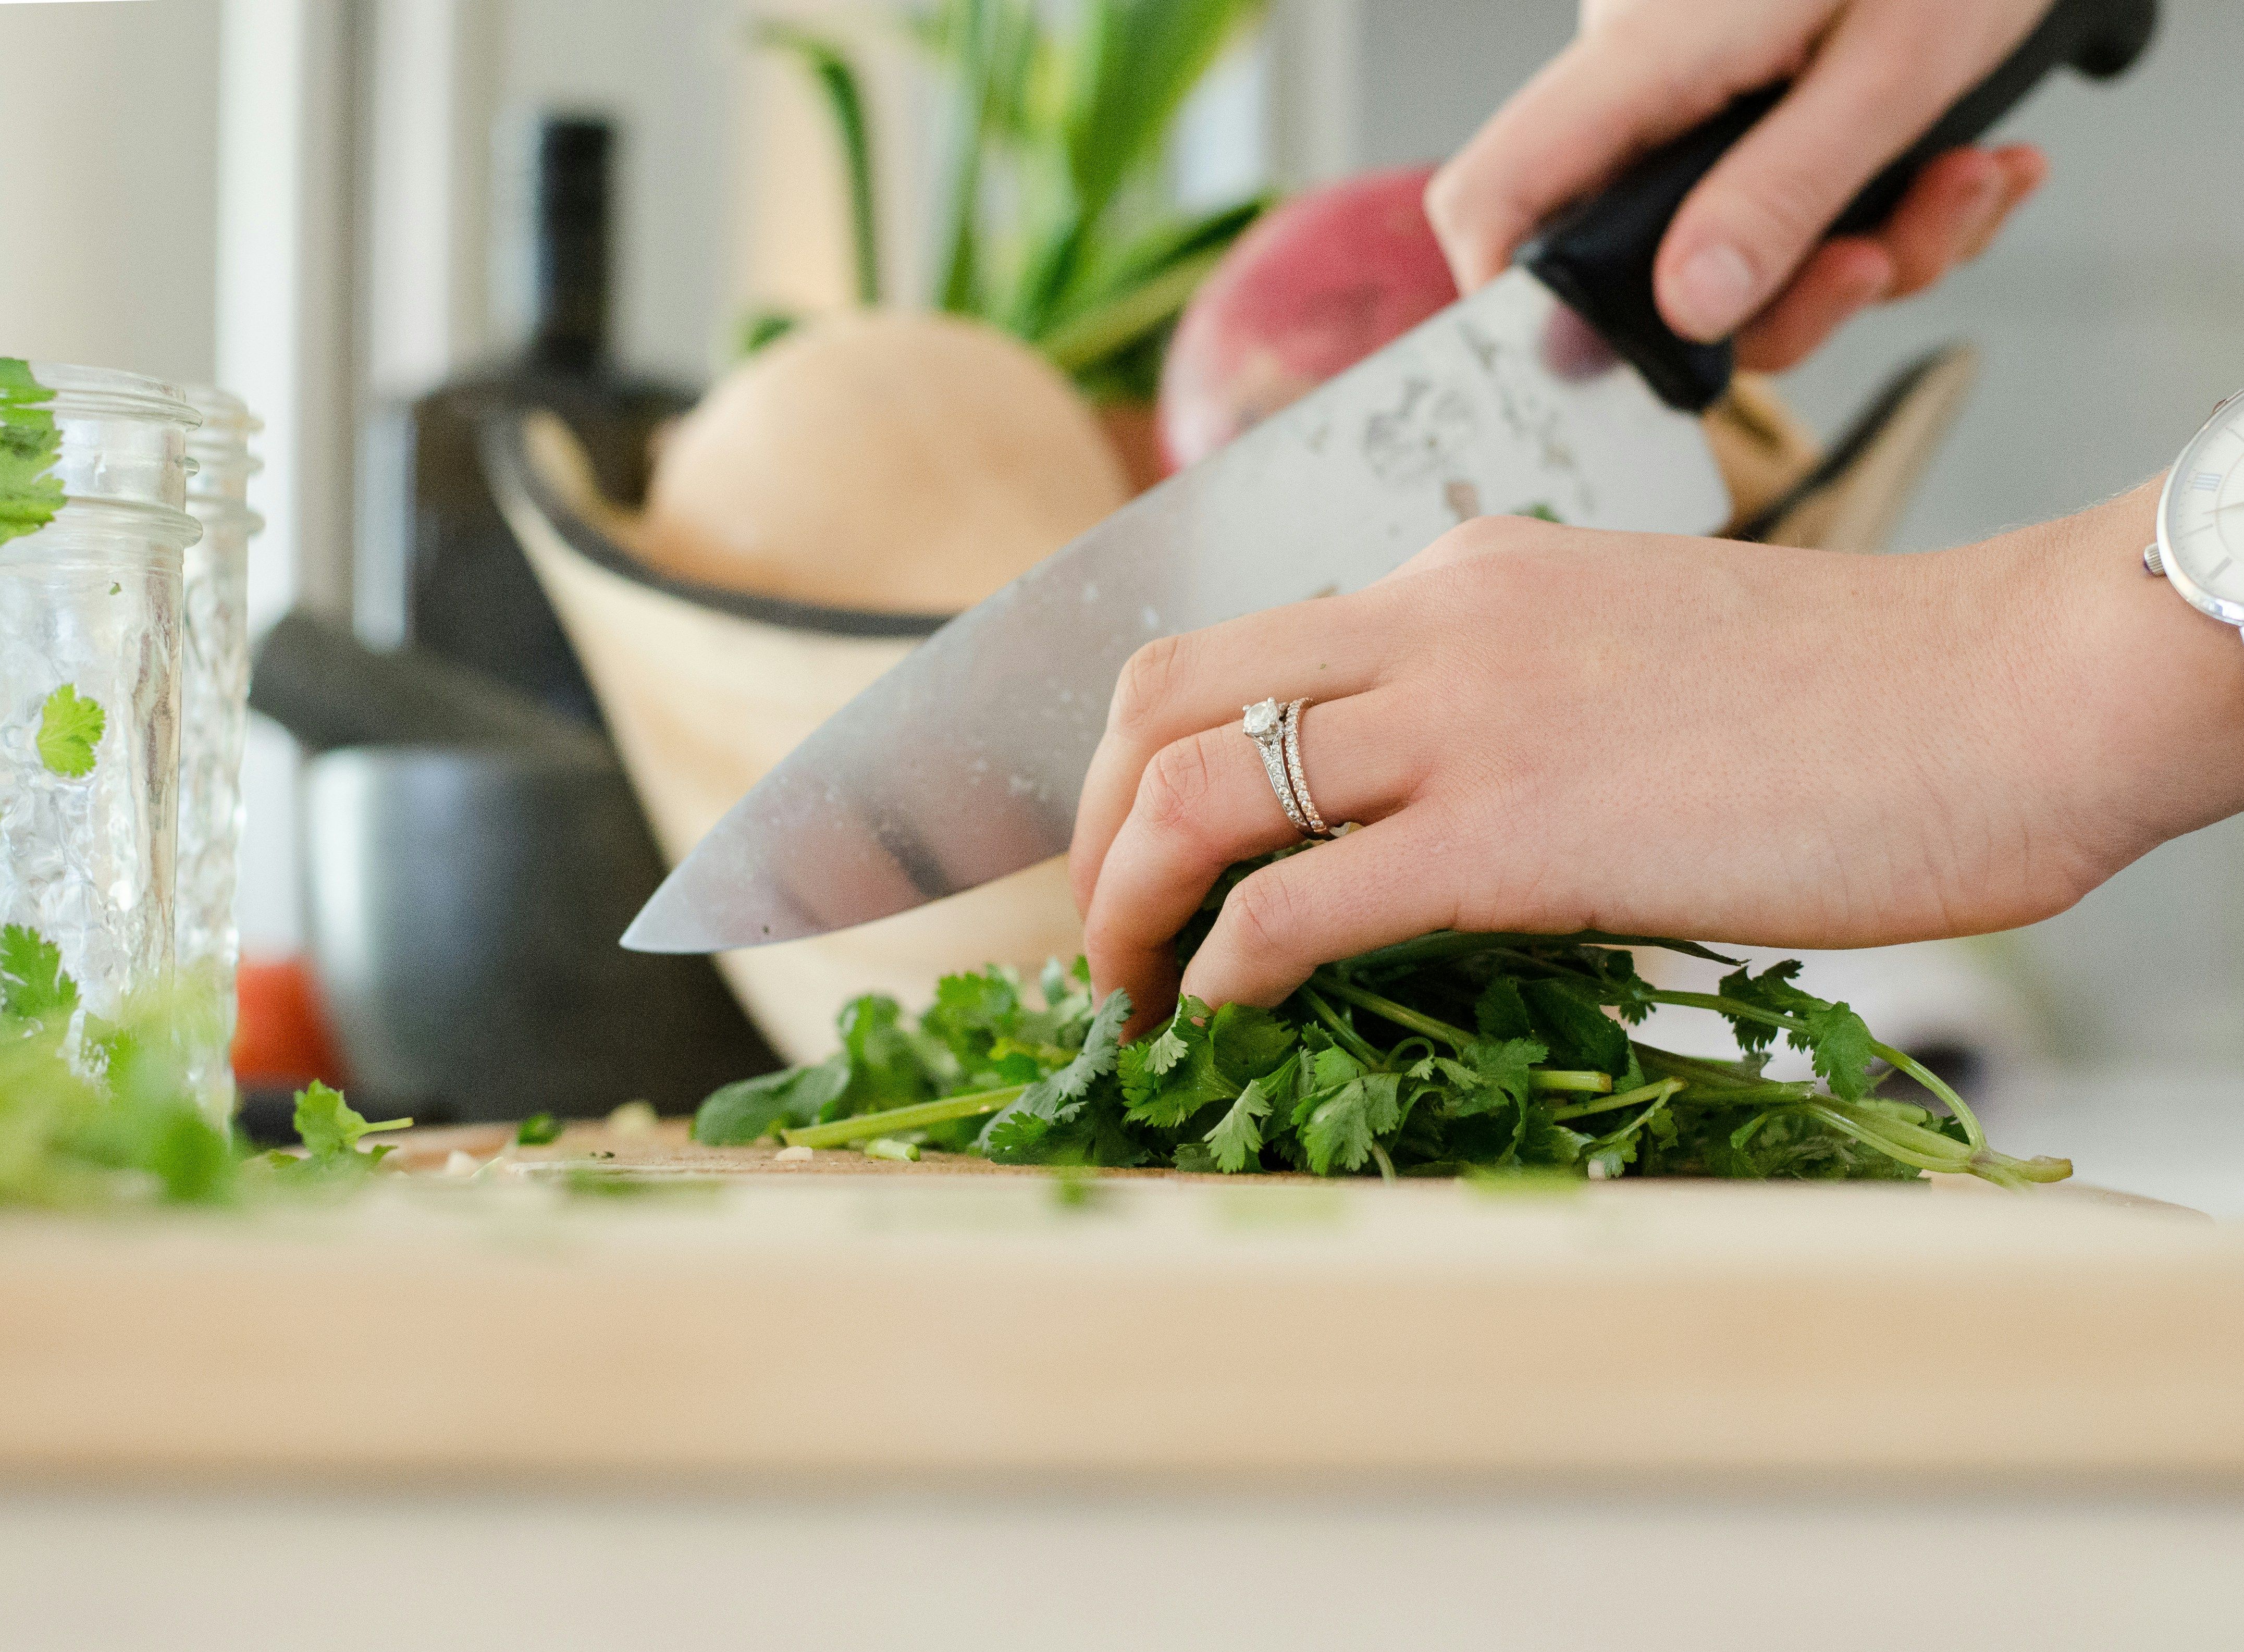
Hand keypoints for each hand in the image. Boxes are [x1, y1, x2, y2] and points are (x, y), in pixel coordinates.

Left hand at [1069, 487, 2243, 1028]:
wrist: (2007, 691)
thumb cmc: (1848, 698)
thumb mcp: (1626, 649)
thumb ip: (1501, 699)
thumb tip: (1415, 810)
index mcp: (1458, 575)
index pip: (1231, 647)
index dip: (1140, 757)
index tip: (1140, 854)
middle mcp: (1432, 619)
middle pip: (1160, 697)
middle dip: (1089, 827)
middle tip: (1099, 933)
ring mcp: (1466, 720)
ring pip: (1194, 792)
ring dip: (1123, 907)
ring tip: (1125, 996)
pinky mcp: (1515, 833)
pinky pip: (1298, 903)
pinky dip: (1222, 966)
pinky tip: (1221, 1012)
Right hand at [1426, 0, 2053, 369]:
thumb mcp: (1896, 62)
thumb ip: (1786, 189)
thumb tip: (1688, 309)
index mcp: (1645, 54)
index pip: (1497, 195)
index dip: (1510, 300)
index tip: (1592, 369)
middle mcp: (1650, 84)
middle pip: (1644, 266)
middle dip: (1790, 300)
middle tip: (1887, 258)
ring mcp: (1702, 98)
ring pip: (1741, 254)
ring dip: (1874, 252)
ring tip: (1971, 180)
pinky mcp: (1761, 105)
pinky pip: (1795, 210)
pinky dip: (1893, 211)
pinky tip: (1969, 163)